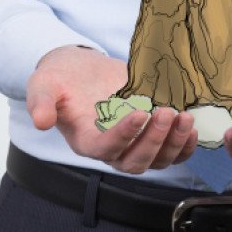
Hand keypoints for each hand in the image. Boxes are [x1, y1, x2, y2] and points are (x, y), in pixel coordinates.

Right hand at [25, 45, 197, 173]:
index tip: (139, 113)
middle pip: (135, 162)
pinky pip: (171, 153)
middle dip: (155, 141)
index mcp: (85, 140)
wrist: (79, 70)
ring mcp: (133, 145)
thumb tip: (40, 121)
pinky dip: (184, 147)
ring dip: (174, 144)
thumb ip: (40, 102)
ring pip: (157, 161)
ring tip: (184, 117)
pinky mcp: (150, 135)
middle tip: (167, 113)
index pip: (105, 150)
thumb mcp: (44, 83)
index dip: (123, 137)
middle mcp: (111, 149)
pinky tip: (192, 128)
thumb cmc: (61, 78)